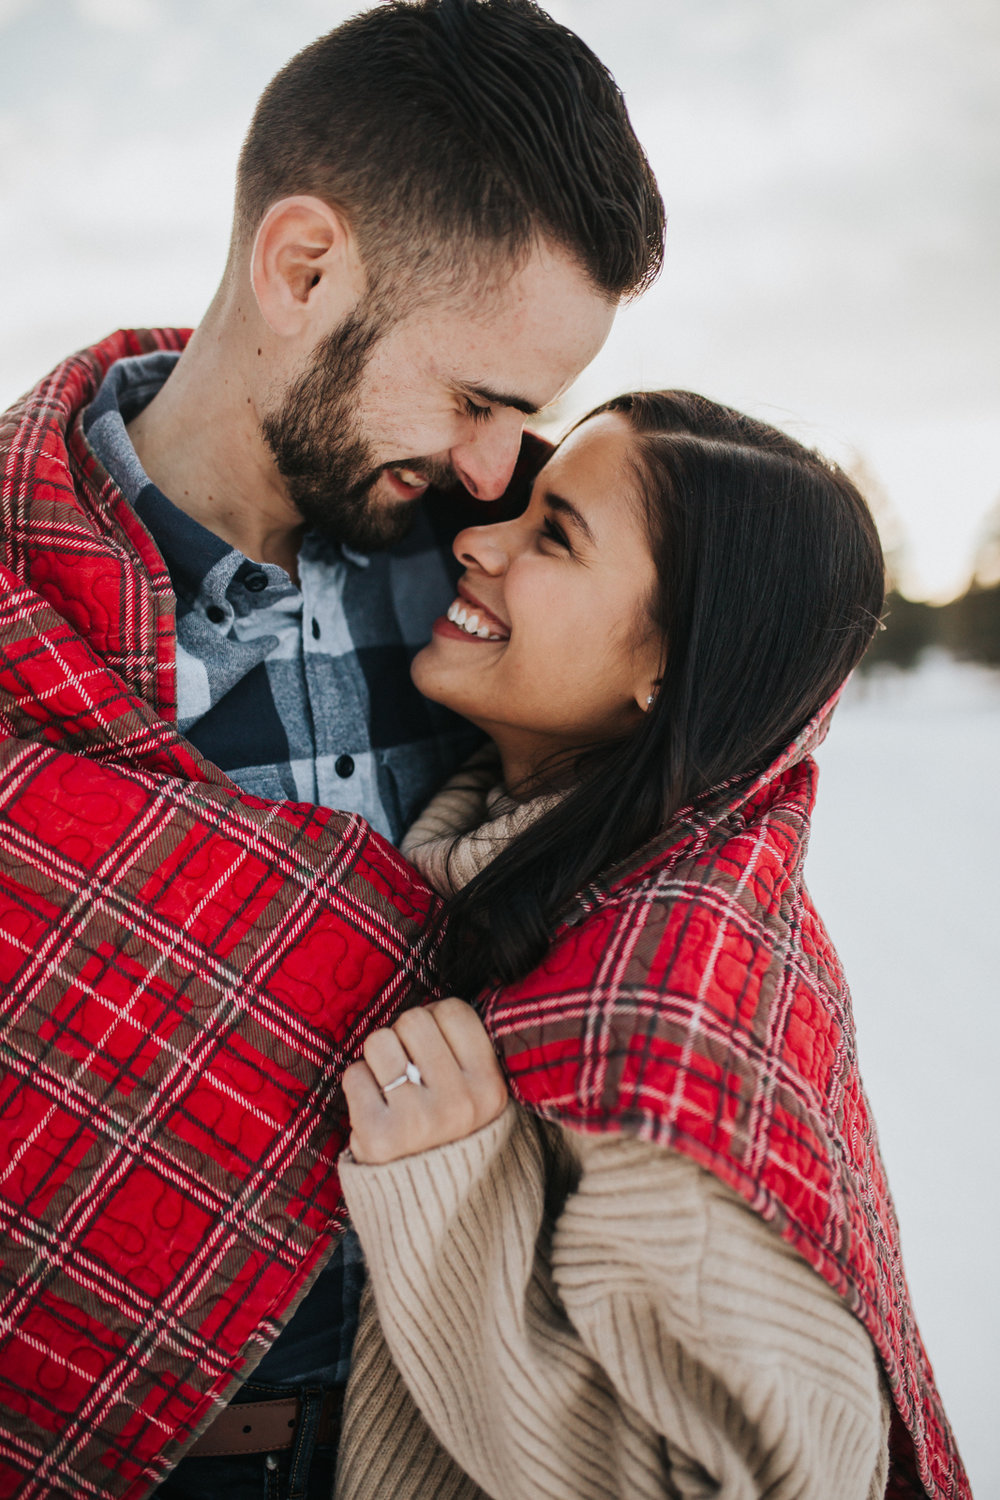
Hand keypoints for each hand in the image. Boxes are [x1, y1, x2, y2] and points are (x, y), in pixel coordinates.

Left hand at [342, 998, 508, 1164]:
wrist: (427, 1201)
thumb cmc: (448, 1129)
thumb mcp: (478, 1093)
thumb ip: (465, 1048)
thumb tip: (435, 1005)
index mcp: (489, 1087)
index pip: (453, 1011)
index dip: (436, 1020)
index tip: (435, 1046)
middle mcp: (458, 1103)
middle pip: (412, 1020)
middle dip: (405, 1037)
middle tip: (411, 1068)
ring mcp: (416, 1120)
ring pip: (379, 1041)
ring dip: (380, 1060)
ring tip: (394, 1089)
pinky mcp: (377, 1136)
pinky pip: (354, 1074)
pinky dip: (360, 1087)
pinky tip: (377, 1109)